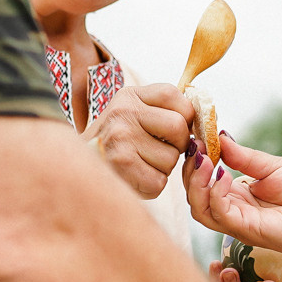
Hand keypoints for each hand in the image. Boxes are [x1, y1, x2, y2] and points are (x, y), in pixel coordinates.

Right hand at [90, 82, 195, 198]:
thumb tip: (206, 118)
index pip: (176, 97)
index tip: (171, 130)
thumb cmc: (113, 145)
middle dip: (176, 146)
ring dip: (162, 168)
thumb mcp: (131, 115)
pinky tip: (133, 177)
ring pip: (172, 158)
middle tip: (155, 151)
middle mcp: (123, 112)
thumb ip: (163, 111)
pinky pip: (160, 180)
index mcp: (129, 95)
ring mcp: (121, 138)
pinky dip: (151, 185)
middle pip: (179, 128)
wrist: (74, 170)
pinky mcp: (122, 165)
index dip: (184, 117)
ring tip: (138, 164)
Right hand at [183, 135, 281, 260]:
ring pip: (199, 209)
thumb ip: (244, 156)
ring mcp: (237, 222)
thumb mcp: (271, 166)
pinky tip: (223, 175)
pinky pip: (220, 213)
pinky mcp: (247, 230)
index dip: (195, 161)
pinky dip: (215, 193)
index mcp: (236, 195)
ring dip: (197, 183)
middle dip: (190, 171)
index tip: (196, 137)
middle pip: (194, 196)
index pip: (202, 182)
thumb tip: (220, 136)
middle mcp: (232, 210)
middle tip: (196, 147)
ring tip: (205, 160)